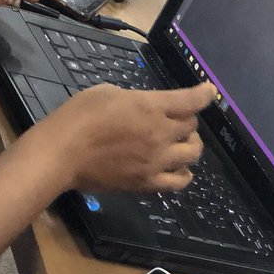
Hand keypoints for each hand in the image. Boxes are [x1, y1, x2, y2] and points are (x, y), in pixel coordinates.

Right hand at [49, 82, 214, 193]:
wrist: (63, 153)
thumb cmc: (80, 115)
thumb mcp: (108, 92)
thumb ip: (135, 99)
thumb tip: (145, 109)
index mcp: (150, 106)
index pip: (190, 100)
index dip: (205, 94)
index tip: (210, 90)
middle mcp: (161, 133)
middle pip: (192, 127)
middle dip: (189, 119)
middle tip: (178, 117)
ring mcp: (157, 161)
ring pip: (192, 154)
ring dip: (190, 145)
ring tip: (179, 142)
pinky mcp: (148, 183)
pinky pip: (179, 181)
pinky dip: (184, 173)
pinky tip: (177, 168)